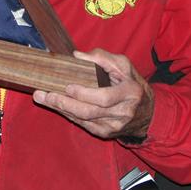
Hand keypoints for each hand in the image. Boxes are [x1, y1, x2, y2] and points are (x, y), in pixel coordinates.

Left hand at [33, 48, 153, 140]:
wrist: (148, 113)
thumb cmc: (132, 84)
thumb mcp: (124, 66)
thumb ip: (103, 58)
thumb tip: (77, 56)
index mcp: (129, 93)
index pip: (104, 98)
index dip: (84, 94)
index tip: (68, 87)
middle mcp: (122, 112)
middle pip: (89, 112)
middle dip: (64, 103)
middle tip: (44, 94)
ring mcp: (114, 126)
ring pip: (83, 120)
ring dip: (60, 109)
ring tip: (42, 98)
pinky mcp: (106, 133)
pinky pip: (83, 124)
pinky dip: (68, 115)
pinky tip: (55, 106)